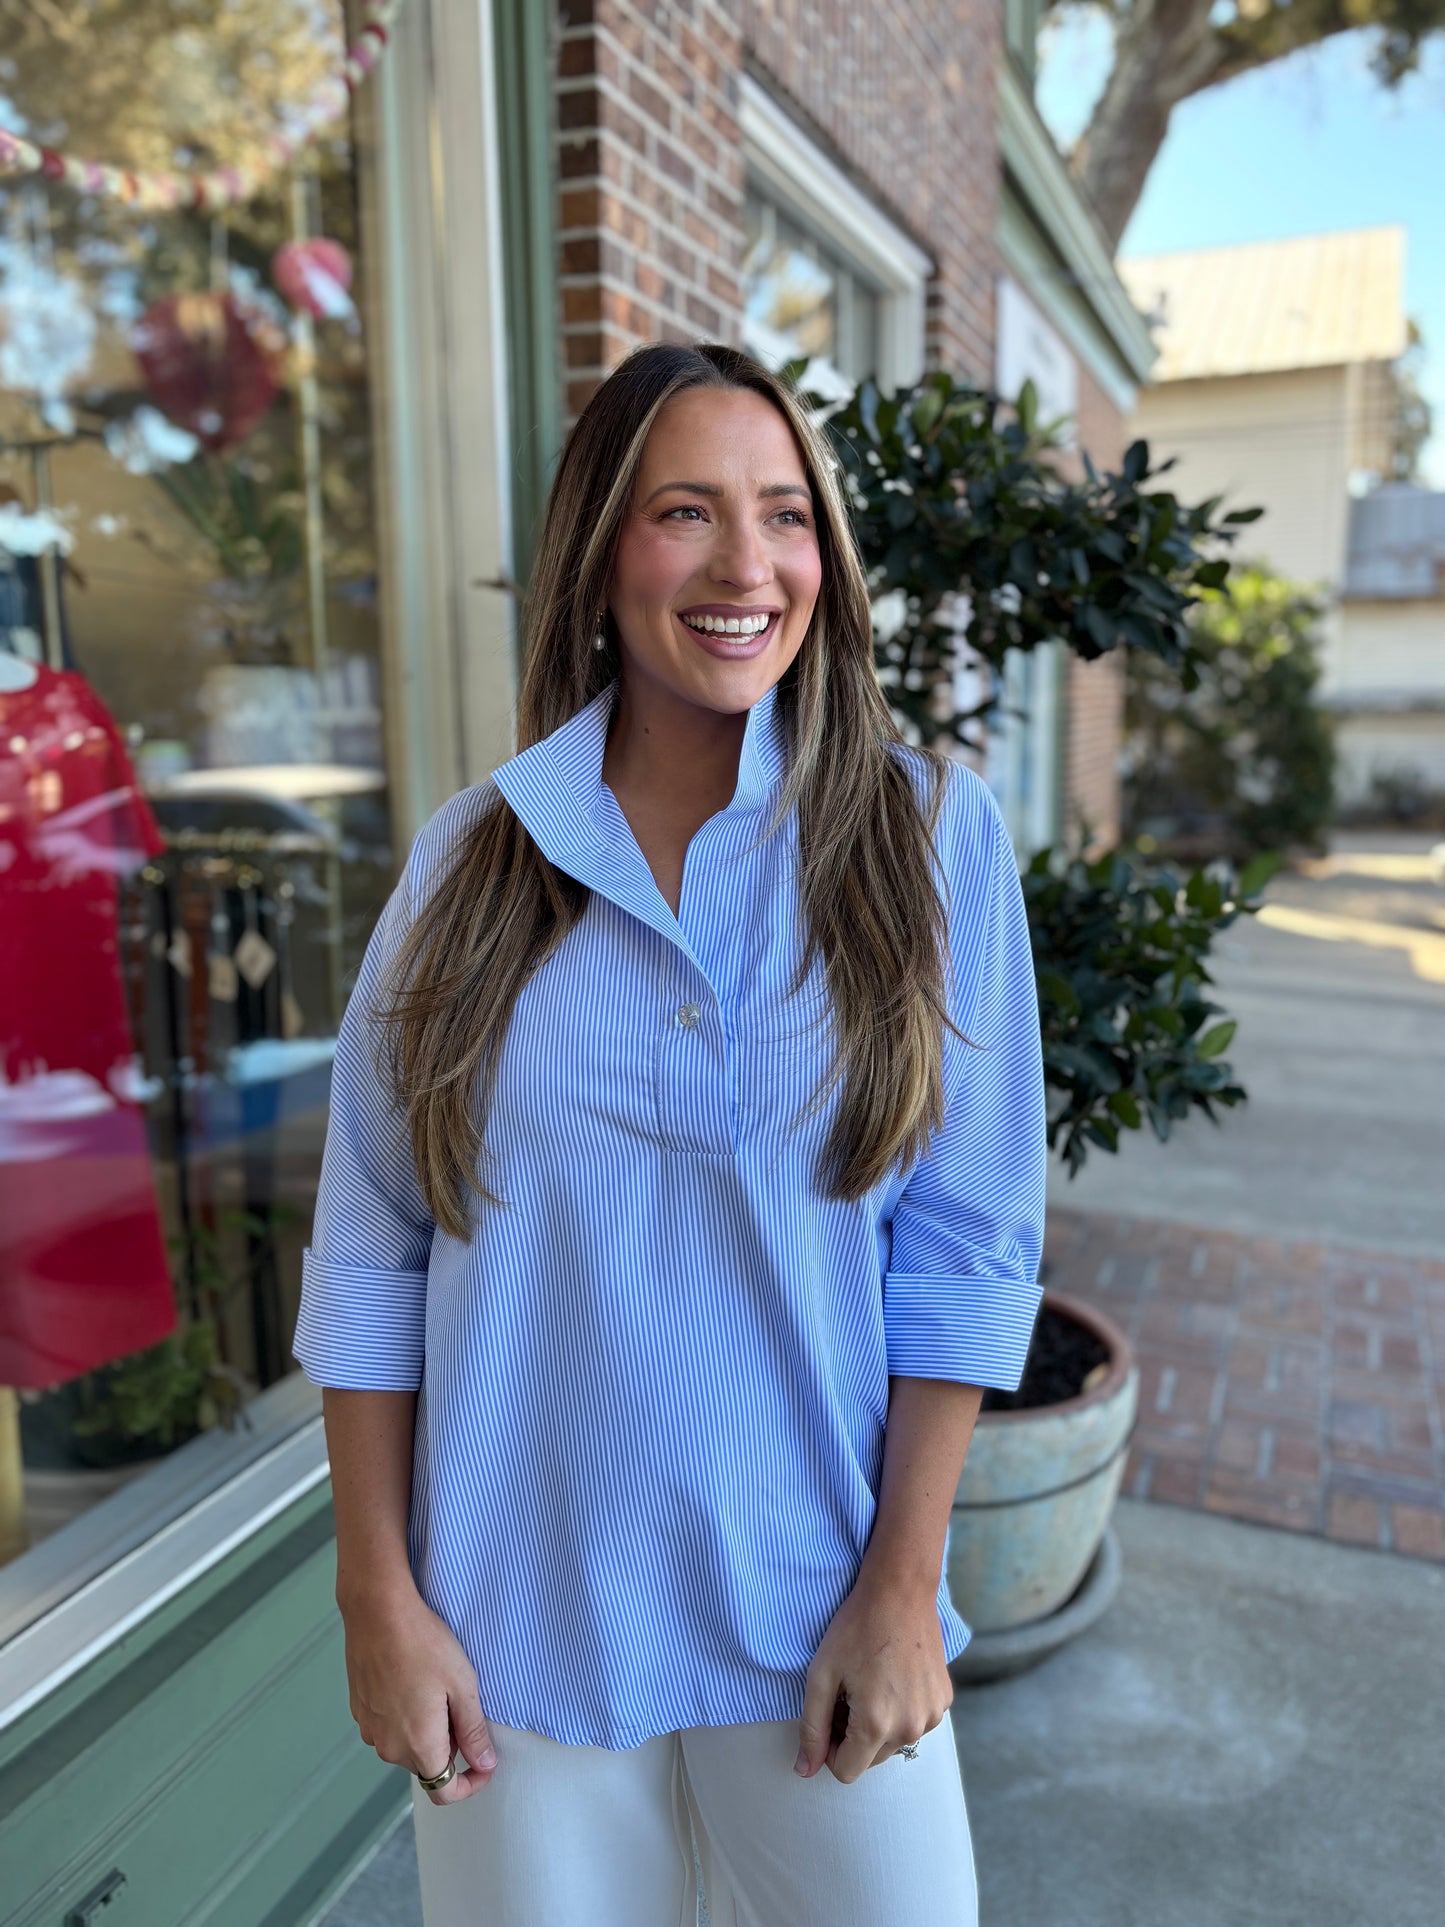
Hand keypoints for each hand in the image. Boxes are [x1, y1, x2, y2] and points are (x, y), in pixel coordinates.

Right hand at [341, 1581, 497, 1804]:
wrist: (378, 1612)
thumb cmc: (424, 1643)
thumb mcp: (462, 1685)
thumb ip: (474, 1730)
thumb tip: (484, 1763)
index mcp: (418, 1744)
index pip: (444, 1791)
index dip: (470, 1784)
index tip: (484, 1763)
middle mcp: (389, 1746)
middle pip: (427, 1764)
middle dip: (449, 1745)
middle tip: (459, 1702)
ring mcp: (369, 1729)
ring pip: (406, 1745)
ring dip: (425, 1729)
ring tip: (434, 1686)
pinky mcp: (359, 1711)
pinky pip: (388, 1727)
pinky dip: (404, 1715)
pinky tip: (411, 1680)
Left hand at [793, 1569, 952, 1785]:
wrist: (900, 1591)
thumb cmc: (856, 1628)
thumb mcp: (821, 1674)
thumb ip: (811, 1728)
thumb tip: (804, 1770)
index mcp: (877, 1724)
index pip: (846, 1771)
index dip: (829, 1748)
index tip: (829, 1714)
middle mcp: (910, 1728)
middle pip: (870, 1759)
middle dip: (853, 1736)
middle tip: (848, 1693)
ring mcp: (932, 1716)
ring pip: (893, 1743)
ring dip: (878, 1725)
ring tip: (872, 1681)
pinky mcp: (944, 1701)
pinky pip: (915, 1723)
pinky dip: (901, 1710)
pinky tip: (894, 1676)